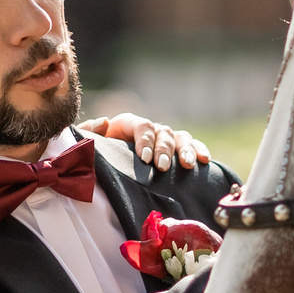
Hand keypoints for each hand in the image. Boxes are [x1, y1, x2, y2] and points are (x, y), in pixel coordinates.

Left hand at [87, 112, 210, 173]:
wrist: (109, 170)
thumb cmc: (99, 157)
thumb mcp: (89, 145)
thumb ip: (90, 133)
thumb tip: (105, 122)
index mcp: (129, 125)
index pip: (143, 127)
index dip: (145, 140)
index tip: (144, 158)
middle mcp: (151, 130)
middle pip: (164, 133)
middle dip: (164, 150)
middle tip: (162, 167)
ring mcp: (165, 140)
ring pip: (181, 138)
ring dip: (185, 150)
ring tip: (187, 165)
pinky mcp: (176, 152)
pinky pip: (192, 146)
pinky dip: (199, 150)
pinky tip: (204, 161)